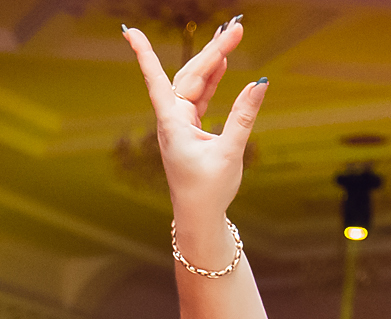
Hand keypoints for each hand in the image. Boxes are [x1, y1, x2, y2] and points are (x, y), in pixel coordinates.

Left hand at [122, 19, 268, 224]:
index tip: (130, 32)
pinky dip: (212, 80)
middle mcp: (173, 120)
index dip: (144, 55)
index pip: (156, 81)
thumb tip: (260, 83)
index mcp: (173, 123)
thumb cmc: (208, 191)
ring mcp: (181, 124)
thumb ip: (244, 116)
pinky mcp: (190, 130)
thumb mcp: (230, 152)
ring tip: (231, 37)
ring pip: (195, 84)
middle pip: (189, 75)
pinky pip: (200, 97)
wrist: (199, 217)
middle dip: (212, 51)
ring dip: (213, 62)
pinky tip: (223, 65)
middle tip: (236, 28)